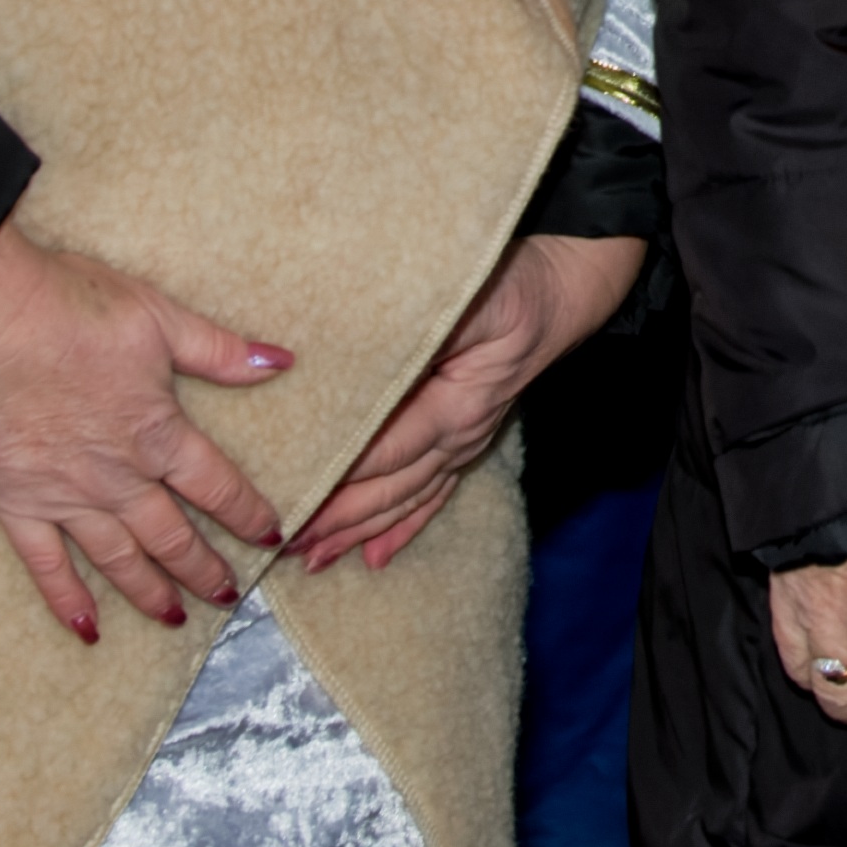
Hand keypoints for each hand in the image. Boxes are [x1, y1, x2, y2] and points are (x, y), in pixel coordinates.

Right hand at [0, 225, 291, 642]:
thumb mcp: (159, 318)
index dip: (249, 514)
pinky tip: (86, 629)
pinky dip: (67, 600)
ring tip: (174, 618)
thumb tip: (281, 361)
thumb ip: (219, 350)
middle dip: (205, 569)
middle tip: (228, 596)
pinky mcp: (15, 504)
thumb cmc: (70, 309)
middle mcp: (120, 479)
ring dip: (150, 592)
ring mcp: (66, 498)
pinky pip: (46, 566)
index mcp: (159, 434)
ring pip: (119, 560)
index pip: (219, 487)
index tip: (271, 539)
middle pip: (173, 536)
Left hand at [286, 234, 640, 576]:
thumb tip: (364, 361)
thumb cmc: (509, 287)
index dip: (343, 474)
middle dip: (341, 519)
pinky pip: (430, 497)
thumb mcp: (467, 300)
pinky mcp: (463, 442)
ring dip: (361, 531)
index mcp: (457, 405)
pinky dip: (401, 528)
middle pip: (393, 487)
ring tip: (315, 560)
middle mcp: (460, 436)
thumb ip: (418, 332)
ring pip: (406, 499)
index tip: (298, 494)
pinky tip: (374, 558)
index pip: (390, 448)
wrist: (558, 294)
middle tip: (289, 543)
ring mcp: (464, 444)